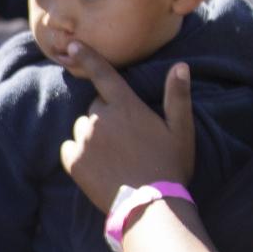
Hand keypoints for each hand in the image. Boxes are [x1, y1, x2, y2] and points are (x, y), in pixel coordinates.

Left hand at [59, 46, 193, 210]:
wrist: (150, 207)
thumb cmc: (170, 167)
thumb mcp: (181, 131)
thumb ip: (177, 96)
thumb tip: (181, 66)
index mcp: (125, 106)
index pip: (102, 73)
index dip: (87, 56)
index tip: (72, 44)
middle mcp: (100, 118)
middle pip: (96, 106)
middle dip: (107, 116)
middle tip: (128, 140)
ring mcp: (84, 140)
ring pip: (83, 128)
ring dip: (94, 136)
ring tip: (116, 157)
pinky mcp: (74, 162)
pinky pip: (70, 149)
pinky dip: (80, 154)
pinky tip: (100, 167)